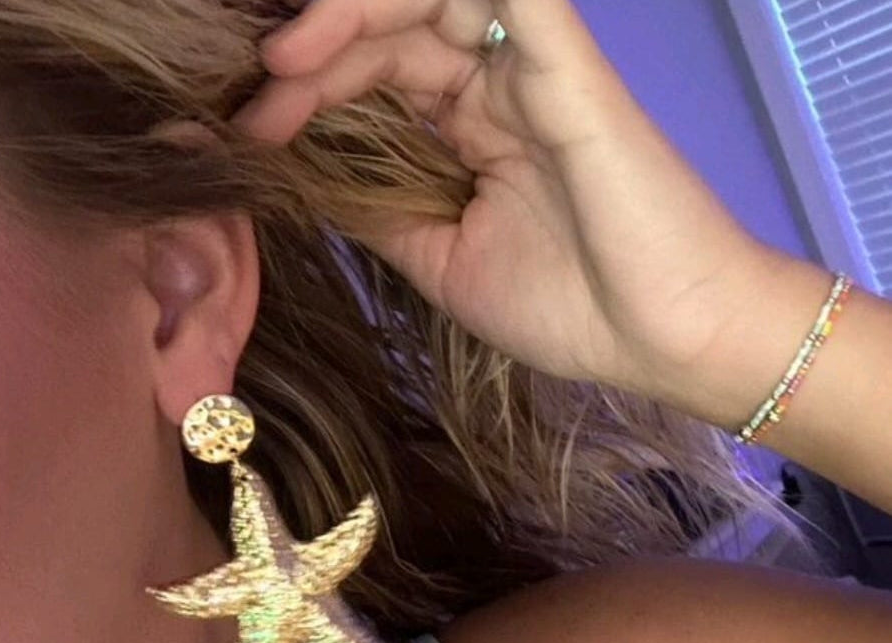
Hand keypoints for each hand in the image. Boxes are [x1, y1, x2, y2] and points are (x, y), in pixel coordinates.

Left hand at [234, 0, 772, 392]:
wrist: (662, 337)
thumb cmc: (569, 309)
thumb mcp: (443, 263)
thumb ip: (381, 212)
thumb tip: (307, 182)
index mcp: (473, 132)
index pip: (377, 75)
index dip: (309, 90)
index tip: (253, 132)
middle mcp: (498, 87)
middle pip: (390, 26)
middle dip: (312, 53)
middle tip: (258, 97)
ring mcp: (532, 69)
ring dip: (349, 16)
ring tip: (288, 62)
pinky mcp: (565, 65)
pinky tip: (347, 29)